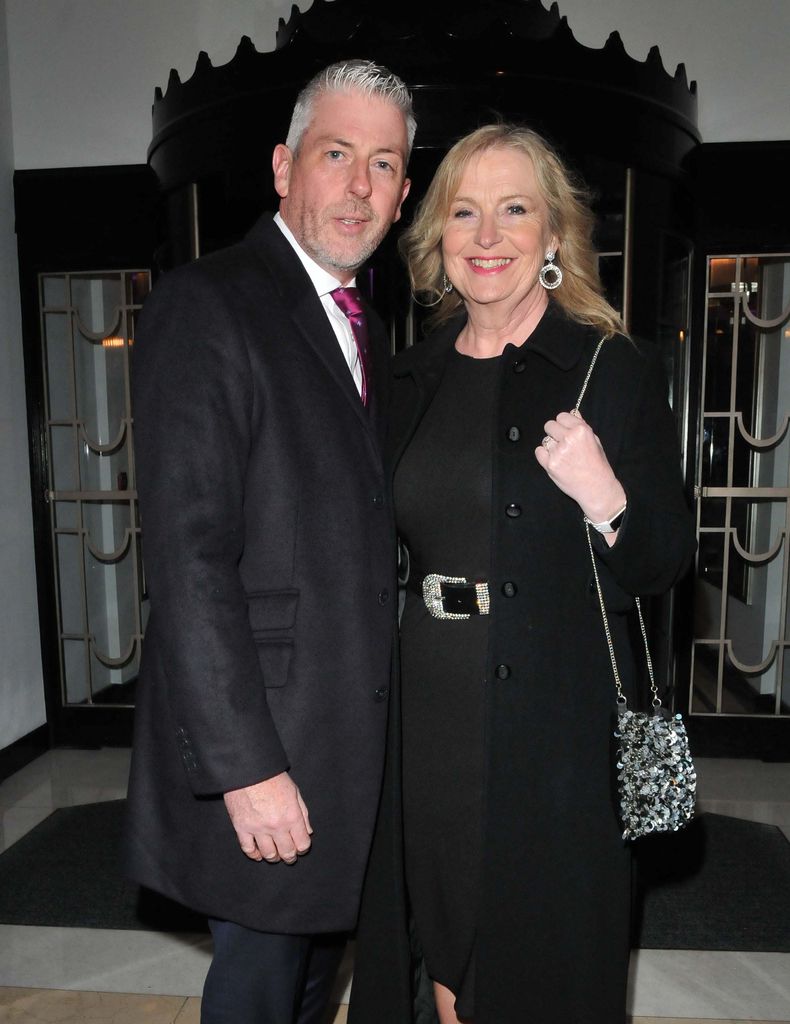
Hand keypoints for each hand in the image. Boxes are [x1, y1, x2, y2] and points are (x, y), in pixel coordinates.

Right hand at [224, 771, 311, 864]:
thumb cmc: (273, 777)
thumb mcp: (294, 791)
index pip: (302, 844)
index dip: (303, 848)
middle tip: (289, 855)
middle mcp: (276, 826)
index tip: (301, 847)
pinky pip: (248, 849)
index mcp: (292, 816)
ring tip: (275, 854)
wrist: (248, 768)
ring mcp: (258, 828)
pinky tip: (258, 854)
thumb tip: (308, 831)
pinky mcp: (241, 827)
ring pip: (268, 854)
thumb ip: (303, 813)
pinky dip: (254, 855)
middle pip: (286, 852)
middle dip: (290, 856)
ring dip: (273, 857)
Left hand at [534, 410, 625, 528]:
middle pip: (549, 425)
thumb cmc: (597, 465)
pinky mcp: (550, 464)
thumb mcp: (595, 441)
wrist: (596, 488)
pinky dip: (544, 456)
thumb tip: (573, 412)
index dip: (563, 424)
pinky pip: (539, 452)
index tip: (566, 431)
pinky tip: (555, 461)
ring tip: (563, 456)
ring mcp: (558, 452)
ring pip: (545, 440)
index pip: (561, 416)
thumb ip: (582, 426)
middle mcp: (568, 438)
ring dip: (551, 446)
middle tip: (562, 444)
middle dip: (554, 433)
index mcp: (581, 430)